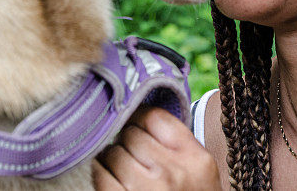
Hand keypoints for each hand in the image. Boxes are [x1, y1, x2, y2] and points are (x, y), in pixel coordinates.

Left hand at [92, 106, 220, 190]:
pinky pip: (99, 173)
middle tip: (133, 158)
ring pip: (112, 152)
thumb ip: (176, 142)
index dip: (140, 120)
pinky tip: (110, 182)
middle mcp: (171, 172)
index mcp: (195, 159)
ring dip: (112, 160)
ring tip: (124, 174)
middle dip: (127, 143)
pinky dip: (100, 175)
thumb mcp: (197, 171)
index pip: (154, 117)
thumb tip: (136, 113)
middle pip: (130, 133)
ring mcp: (145, 189)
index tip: (137, 128)